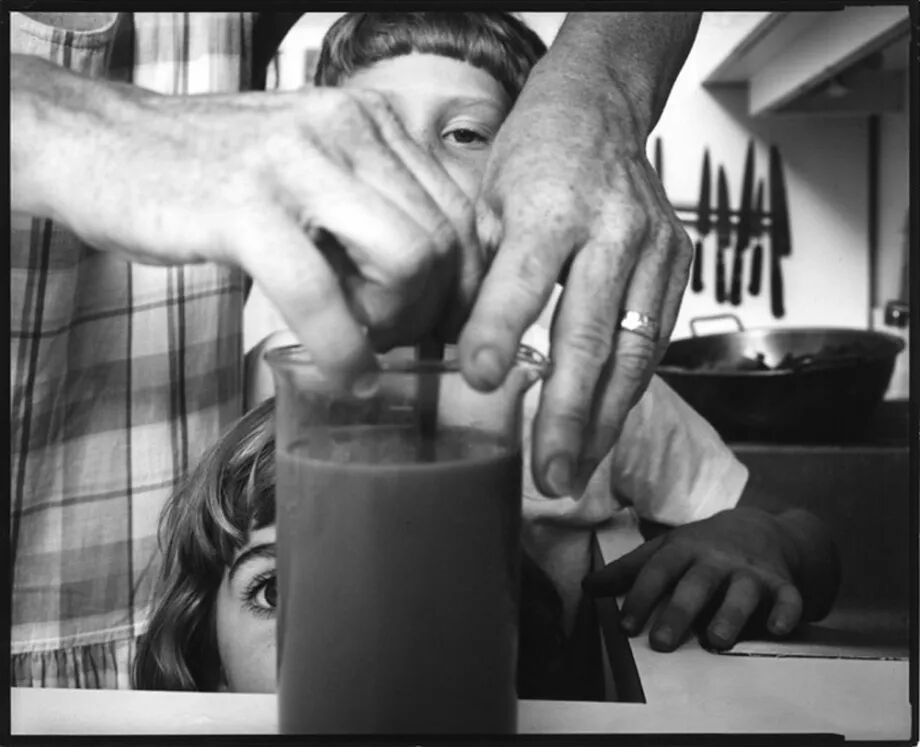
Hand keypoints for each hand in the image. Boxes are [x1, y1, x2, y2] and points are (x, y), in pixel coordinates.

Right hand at [12, 55, 481, 380]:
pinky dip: (345, 351)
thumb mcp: (316, 179)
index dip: (468, 288)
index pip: (464, 212)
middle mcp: (346, 126)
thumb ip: (377, 215)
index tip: (445, 329)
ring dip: (394, 327)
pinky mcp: (242, 205)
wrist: (106, 146)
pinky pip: (322, 295)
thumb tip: (445, 290)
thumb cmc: (218, 179)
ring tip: (360, 346)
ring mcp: (294, 161)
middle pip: (445, 241)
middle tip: (395, 343)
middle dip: (434, 314)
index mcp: (372, 120)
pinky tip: (346, 374)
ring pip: (406, 261)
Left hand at [457, 61, 691, 496]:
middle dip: (569, 414)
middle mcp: (612, 228)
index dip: (499, 331)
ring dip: (604, 420)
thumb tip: (457, 355)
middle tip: (550, 475)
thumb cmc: (533, 158)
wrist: (601, 112)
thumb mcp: (487, 203)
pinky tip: (603, 427)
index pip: (524, 276)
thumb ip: (481, 275)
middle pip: (591, 333)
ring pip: (634, 351)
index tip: (477, 381)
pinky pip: (654, 341)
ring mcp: (655, 248)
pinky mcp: (679, 264)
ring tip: (577, 471)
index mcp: (550, 204)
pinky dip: (627, 390)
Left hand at [582, 508, 804, 651]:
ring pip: (741, 592)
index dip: (640, 597)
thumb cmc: (702, 547)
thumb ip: (629, 570)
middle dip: (679, 612)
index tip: (626, 626)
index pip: (658, 571)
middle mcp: (716, 559)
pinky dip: (786, 612)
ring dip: (729, 614)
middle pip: (696, 584)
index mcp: (684, 549)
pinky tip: (777, 628)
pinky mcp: (782, 584)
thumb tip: (588, 587)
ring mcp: (750, 571)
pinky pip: (787, 598)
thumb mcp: (665, 549)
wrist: (761, 528)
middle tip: (661, 642)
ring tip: (716, 641)